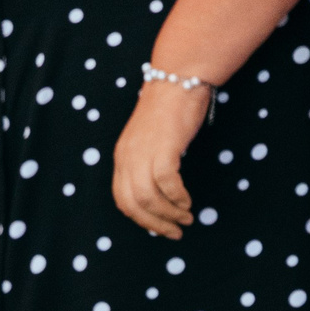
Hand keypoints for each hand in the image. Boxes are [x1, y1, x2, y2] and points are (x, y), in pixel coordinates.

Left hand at [112, 77, 211, 239]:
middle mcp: (127, 157)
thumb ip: (150, 158)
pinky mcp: (164, 147)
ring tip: (186, 218)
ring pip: (149, 198)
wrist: (179, 78)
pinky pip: (167, 183)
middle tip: (174, 232)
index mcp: (122, 156)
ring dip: (168, 214)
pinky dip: (177, 197)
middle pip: (133, 204)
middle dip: (154, 224)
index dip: (140, 218)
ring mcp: (144, 152)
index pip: (122, 198)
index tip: (159, 226)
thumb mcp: (152, 136)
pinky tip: (188, 201)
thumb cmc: (171, 104)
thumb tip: (161, 185)